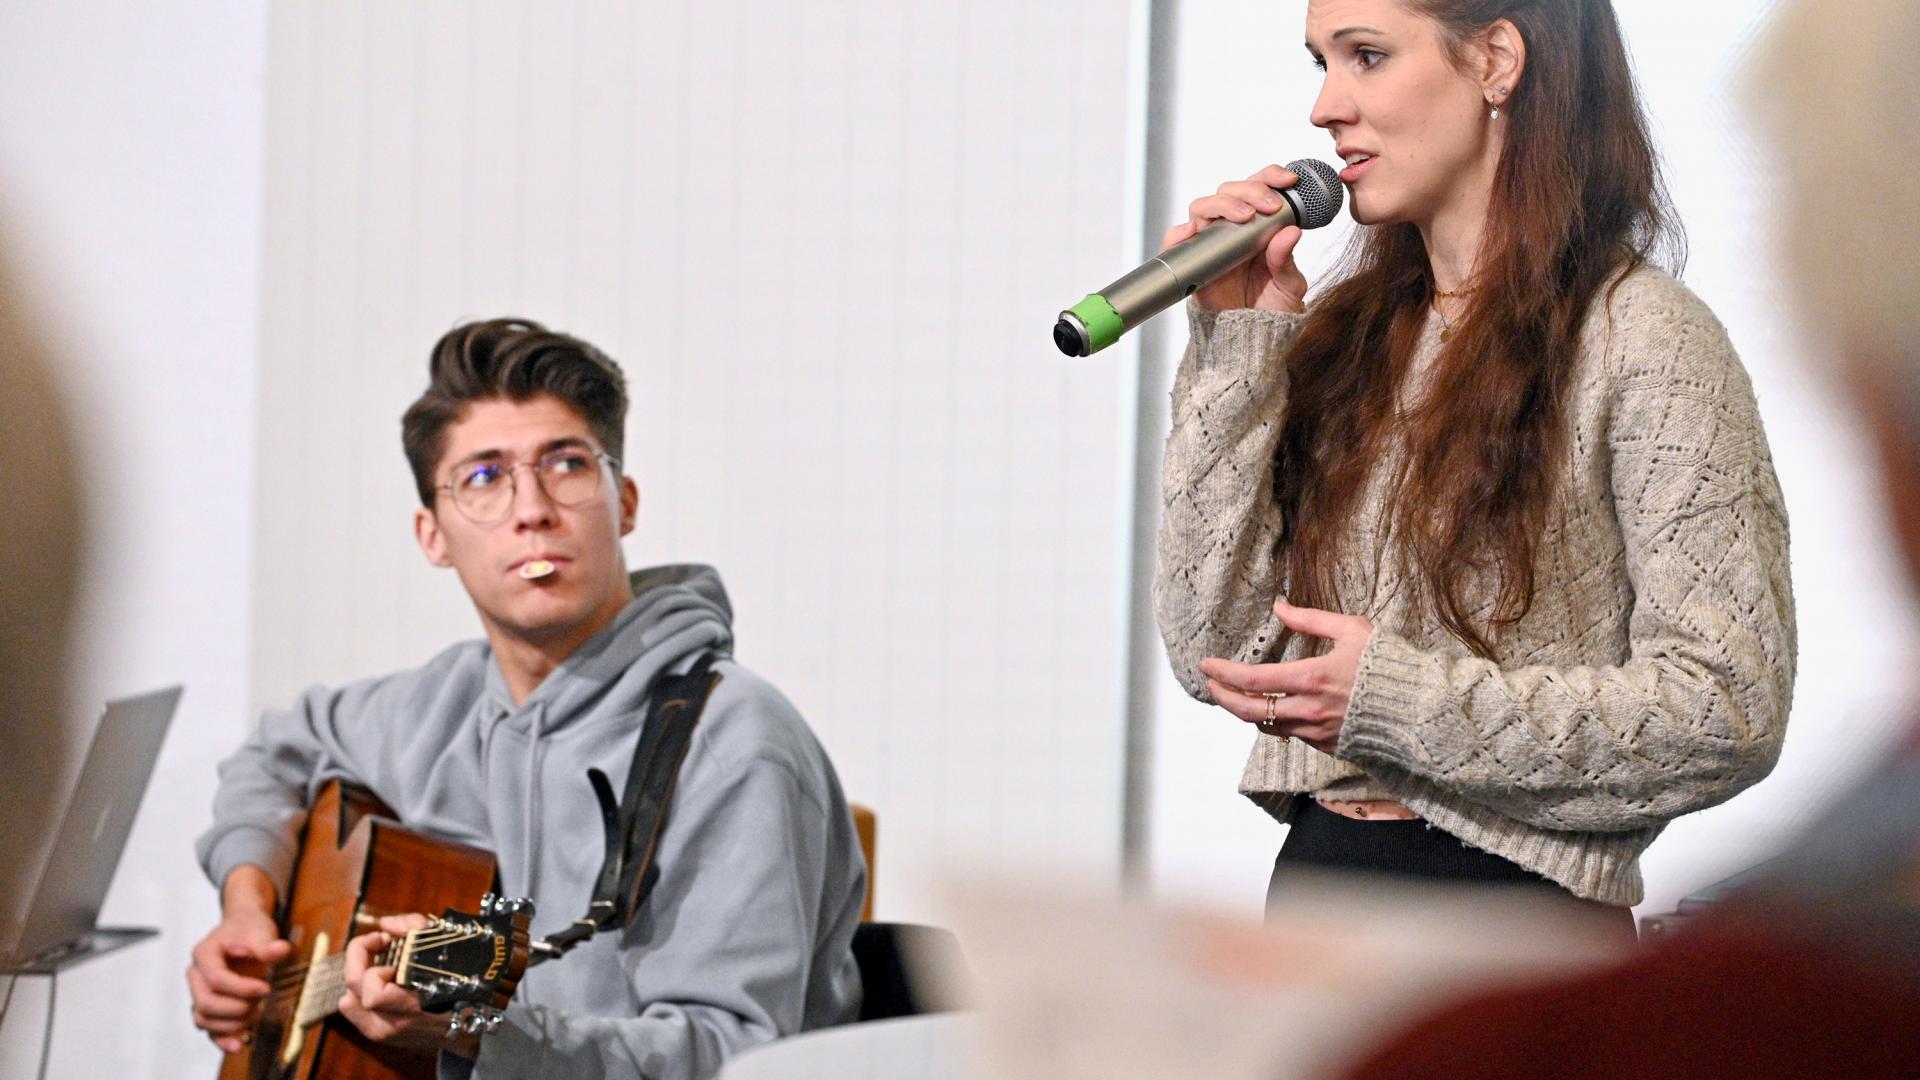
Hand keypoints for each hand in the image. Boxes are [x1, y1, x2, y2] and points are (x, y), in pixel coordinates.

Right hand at [187, 891, 290, 1053]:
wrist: (242, 928)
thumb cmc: (248, 929)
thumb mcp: (260, 930)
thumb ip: (268, 944)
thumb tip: (280, 950)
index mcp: (204, 954)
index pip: (216, 979)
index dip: (241, 988)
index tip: (266, 988)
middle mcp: (196, 975)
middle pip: (206, 1003)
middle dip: (236, 1009)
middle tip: (261, 1003)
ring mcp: (199, 992)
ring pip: (204, 1019)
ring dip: (231, 1024)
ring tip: (257, 1015)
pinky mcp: (208, 1005)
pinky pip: (208, 1027)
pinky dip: (221, 1038)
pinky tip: (239, 1045)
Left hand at [339, 914, 480, 1059]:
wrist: (466, 1031)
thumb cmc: (459, 986)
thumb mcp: (446, 948)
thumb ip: (415, 928)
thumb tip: (386, 924)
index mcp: (411, 1007)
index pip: (372, 989)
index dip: (372, 957)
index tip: (386, 940)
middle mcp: (391, 1025)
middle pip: (353, 988)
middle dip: (359, 957)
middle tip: (378, 944)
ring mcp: (380, 1033)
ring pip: (347, 999)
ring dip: (360, 977)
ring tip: (381, 966)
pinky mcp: (375, 1034)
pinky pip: (352, 1009)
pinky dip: (360, 992)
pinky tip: (380, 983)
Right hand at [1161, 164, 1311, 312]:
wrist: (1251, 339)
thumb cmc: (1271, 308)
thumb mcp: (1288, 284)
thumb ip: (1287, 260)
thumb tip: (1290, 231)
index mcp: (1258, 226)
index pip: (1258, 188)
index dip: (1270, 177)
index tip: (1289, 181)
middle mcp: (1231, 230)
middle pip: (1229, 191)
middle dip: (1249, 190)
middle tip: (1269, 206)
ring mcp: (1209, 244)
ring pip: (1203, 207)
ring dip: (1223, 204)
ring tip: (1244, 216)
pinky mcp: (1192, 263)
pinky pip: (1175, 243)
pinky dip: (1177, 234)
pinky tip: (1191, 231)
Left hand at [1199, 599, 1373, 754]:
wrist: (1421, 710)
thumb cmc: (1389, 665)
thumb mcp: (1353, 630)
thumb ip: (1311, 619)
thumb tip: (1280, 607)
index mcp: (1311, 678)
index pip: (1253, 680)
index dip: (1224, 673)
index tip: (1206, 665)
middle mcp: (1308, 710)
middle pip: (1249, 710)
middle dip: (1223, 698)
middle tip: (1211, 686)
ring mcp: (1317, 731)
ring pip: (1266, 726)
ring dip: (1245, 711)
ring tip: (1235, 696)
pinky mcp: (1327, 745)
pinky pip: (1291, 734)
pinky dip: (1274, 721)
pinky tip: (1271, 709)